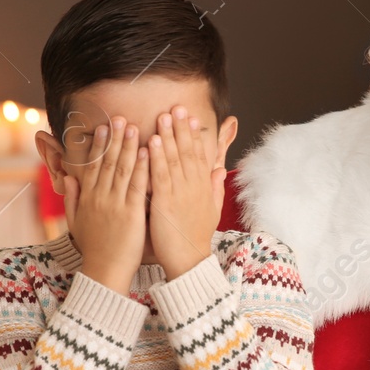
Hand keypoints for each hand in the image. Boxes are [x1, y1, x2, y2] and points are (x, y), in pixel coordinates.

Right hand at [64, 115, 147, 293]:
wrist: (103, 271)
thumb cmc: (93, 249)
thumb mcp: (76, 223)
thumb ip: (72, 199)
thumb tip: (68, 179)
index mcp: (88, 198)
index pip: (93, 166)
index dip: (99, 145)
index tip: (104, 127)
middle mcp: (99, 197)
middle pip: (107, 162)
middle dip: (114, 138)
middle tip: (120, 118)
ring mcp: (114, 204)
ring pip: (121, 169)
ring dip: (127, 146)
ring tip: (132, 126)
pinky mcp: (130, 214)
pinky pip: (136, 186)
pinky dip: (141, 167)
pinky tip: (146, 151)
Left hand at [147, 106, 225, 279]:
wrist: (188, 261)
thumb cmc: (195, 238)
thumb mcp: (211, 210)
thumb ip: (214, 188)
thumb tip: (219, 170)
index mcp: (203, 188)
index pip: (199, 155)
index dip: (194, 135)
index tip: (190, 117)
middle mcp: (193, 187)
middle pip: (188, 152)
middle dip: (181, 129)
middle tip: (176, 107)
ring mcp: (180, 194)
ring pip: (174, 159)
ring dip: (168, 137)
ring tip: (164, 117)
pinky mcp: (166, 203)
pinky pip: (160, 176)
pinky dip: (156, 158)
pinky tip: (151, 142)